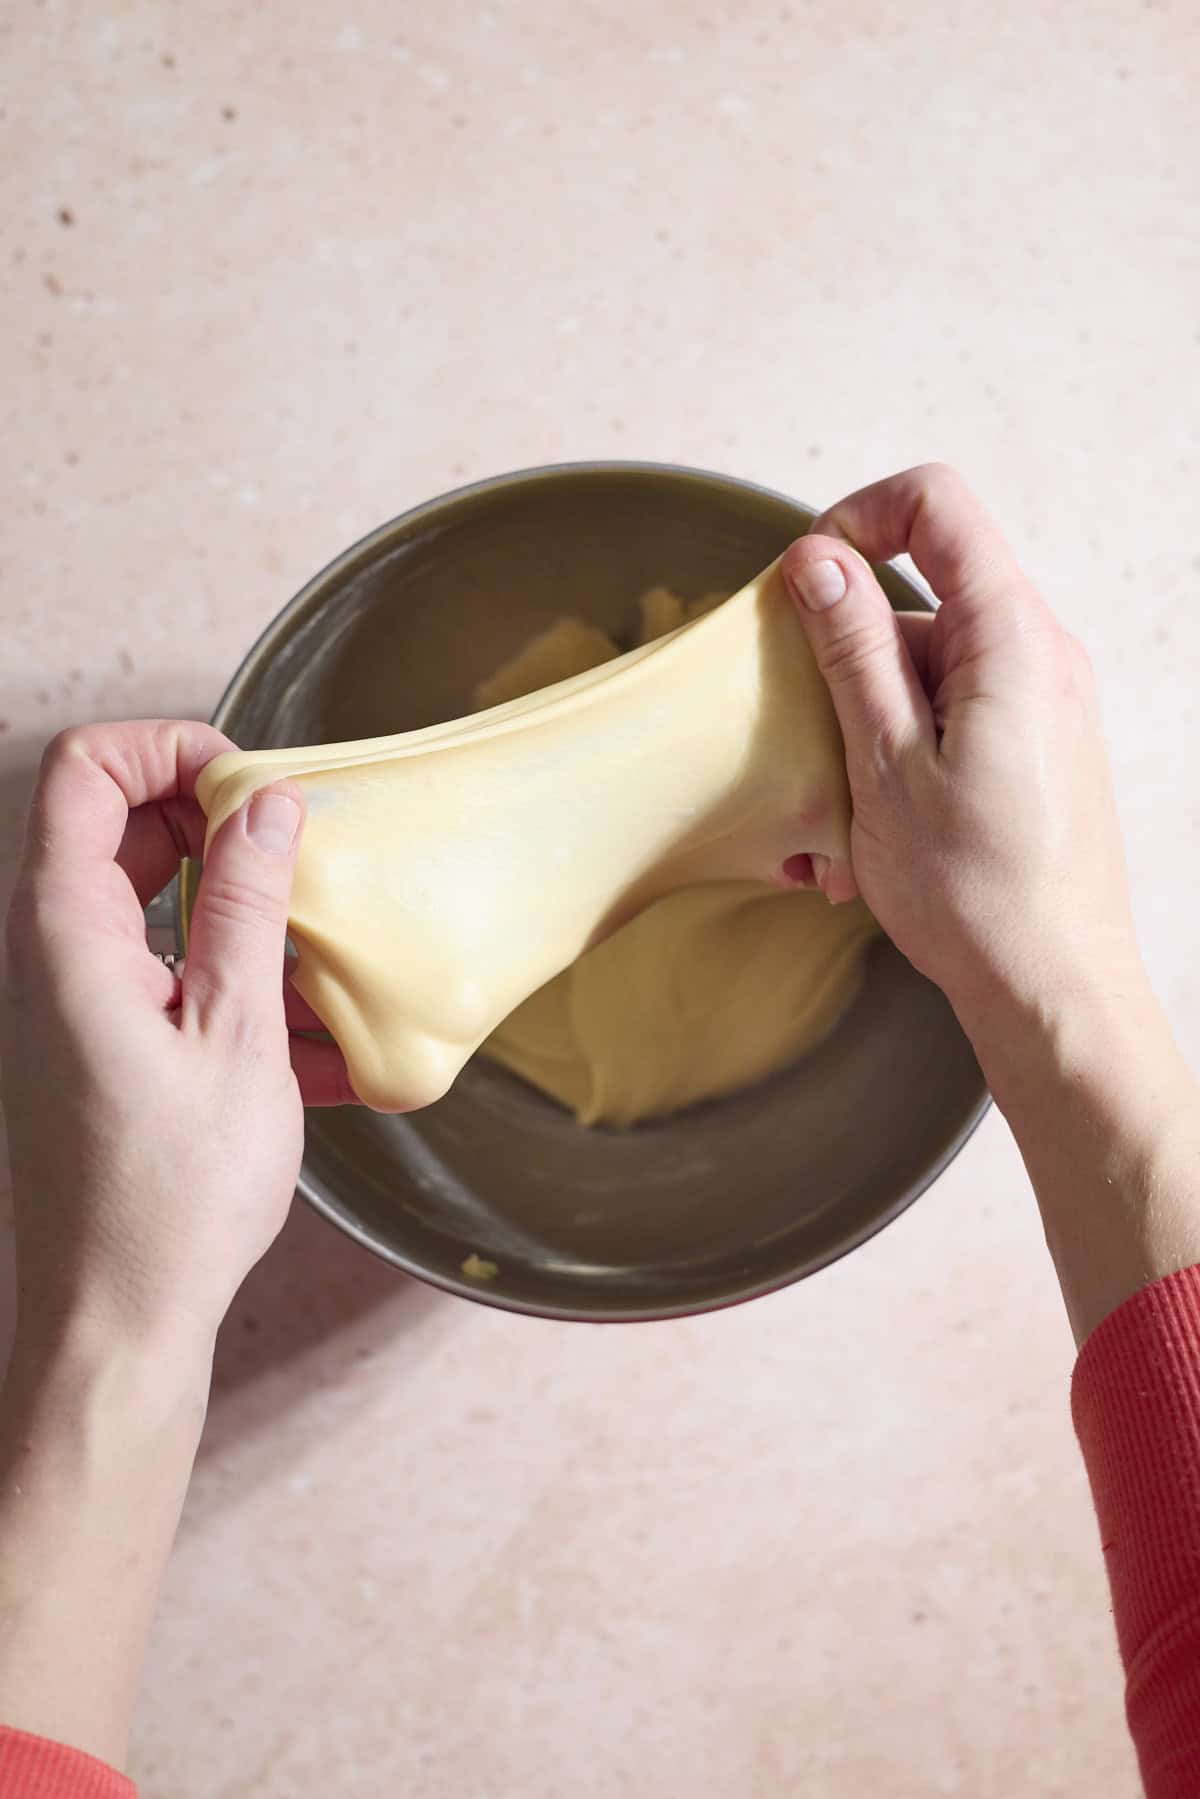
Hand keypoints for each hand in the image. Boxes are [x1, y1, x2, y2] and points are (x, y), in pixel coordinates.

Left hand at [1, 720, 357, 1356]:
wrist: (118, 1324)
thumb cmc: (170, 1196)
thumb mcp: (237, 1031)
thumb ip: (249, 905)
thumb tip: (266, 807)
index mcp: (67, 932)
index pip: (86, 770)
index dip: (170, 749)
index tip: (252, 786)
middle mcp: (50, 956)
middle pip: (123, 831)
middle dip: (222, 834)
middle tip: (303, 867)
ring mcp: (69, 1006)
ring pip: (154, 910)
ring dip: (243, 924)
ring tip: (324, 976)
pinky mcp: (95, 1052)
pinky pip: (165, 982)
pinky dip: (234, 991)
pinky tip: (311, 1050)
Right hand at [781, 463, 1148, 1035]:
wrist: (1053, 989)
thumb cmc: (975, 892)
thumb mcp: (885, 761)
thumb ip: (853, 648)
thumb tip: (818, 558)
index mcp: (1011, 638)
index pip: (936, 504)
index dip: (858, 518)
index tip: (803, 581)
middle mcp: (1040, 655)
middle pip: (920, 596)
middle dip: (842, 656)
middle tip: (802, 741)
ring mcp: (1041, 703)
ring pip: (924, 668)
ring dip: (860, 728)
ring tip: (834, 828)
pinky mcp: (1032, 748)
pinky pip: (948, 718)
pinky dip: (895, 759)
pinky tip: (867, 837)